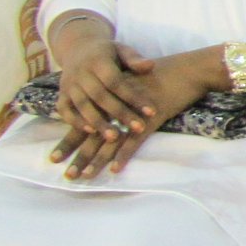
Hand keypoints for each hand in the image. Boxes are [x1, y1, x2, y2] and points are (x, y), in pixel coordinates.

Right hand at [52, 24, 157, 141]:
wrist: (78, 48)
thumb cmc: (108, 53)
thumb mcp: (121, 50)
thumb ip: (134, 59)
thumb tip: (150, 66)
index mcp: (98, 61)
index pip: (116, 82)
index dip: (133, 97)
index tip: (152, 112)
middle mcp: (81, 73)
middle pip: (100, 96)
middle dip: (120, 114)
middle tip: (138, 129)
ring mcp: (68, 84)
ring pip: (82, 105)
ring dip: (98, 122)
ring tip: (115, 138)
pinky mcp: (61, 94)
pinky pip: (64, 110)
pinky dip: (75, 121)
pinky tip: (91, 132)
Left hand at [52, 46, 216, 178]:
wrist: (190, 69)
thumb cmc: (167, 75)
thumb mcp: (136, 85)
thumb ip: (121, 97)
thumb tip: (110, 116)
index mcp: (110, 97)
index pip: (84, 122)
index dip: (69, 140)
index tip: (55, 158)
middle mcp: (117, 105)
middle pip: (92, 134)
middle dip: (78, 155)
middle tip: (67, 174)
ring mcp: (133, 112)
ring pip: (110, 140)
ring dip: (97, 160)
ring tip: (84, 176)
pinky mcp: (150, 118)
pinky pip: (134, 140)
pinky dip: (124, 154)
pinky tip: (115, 169)